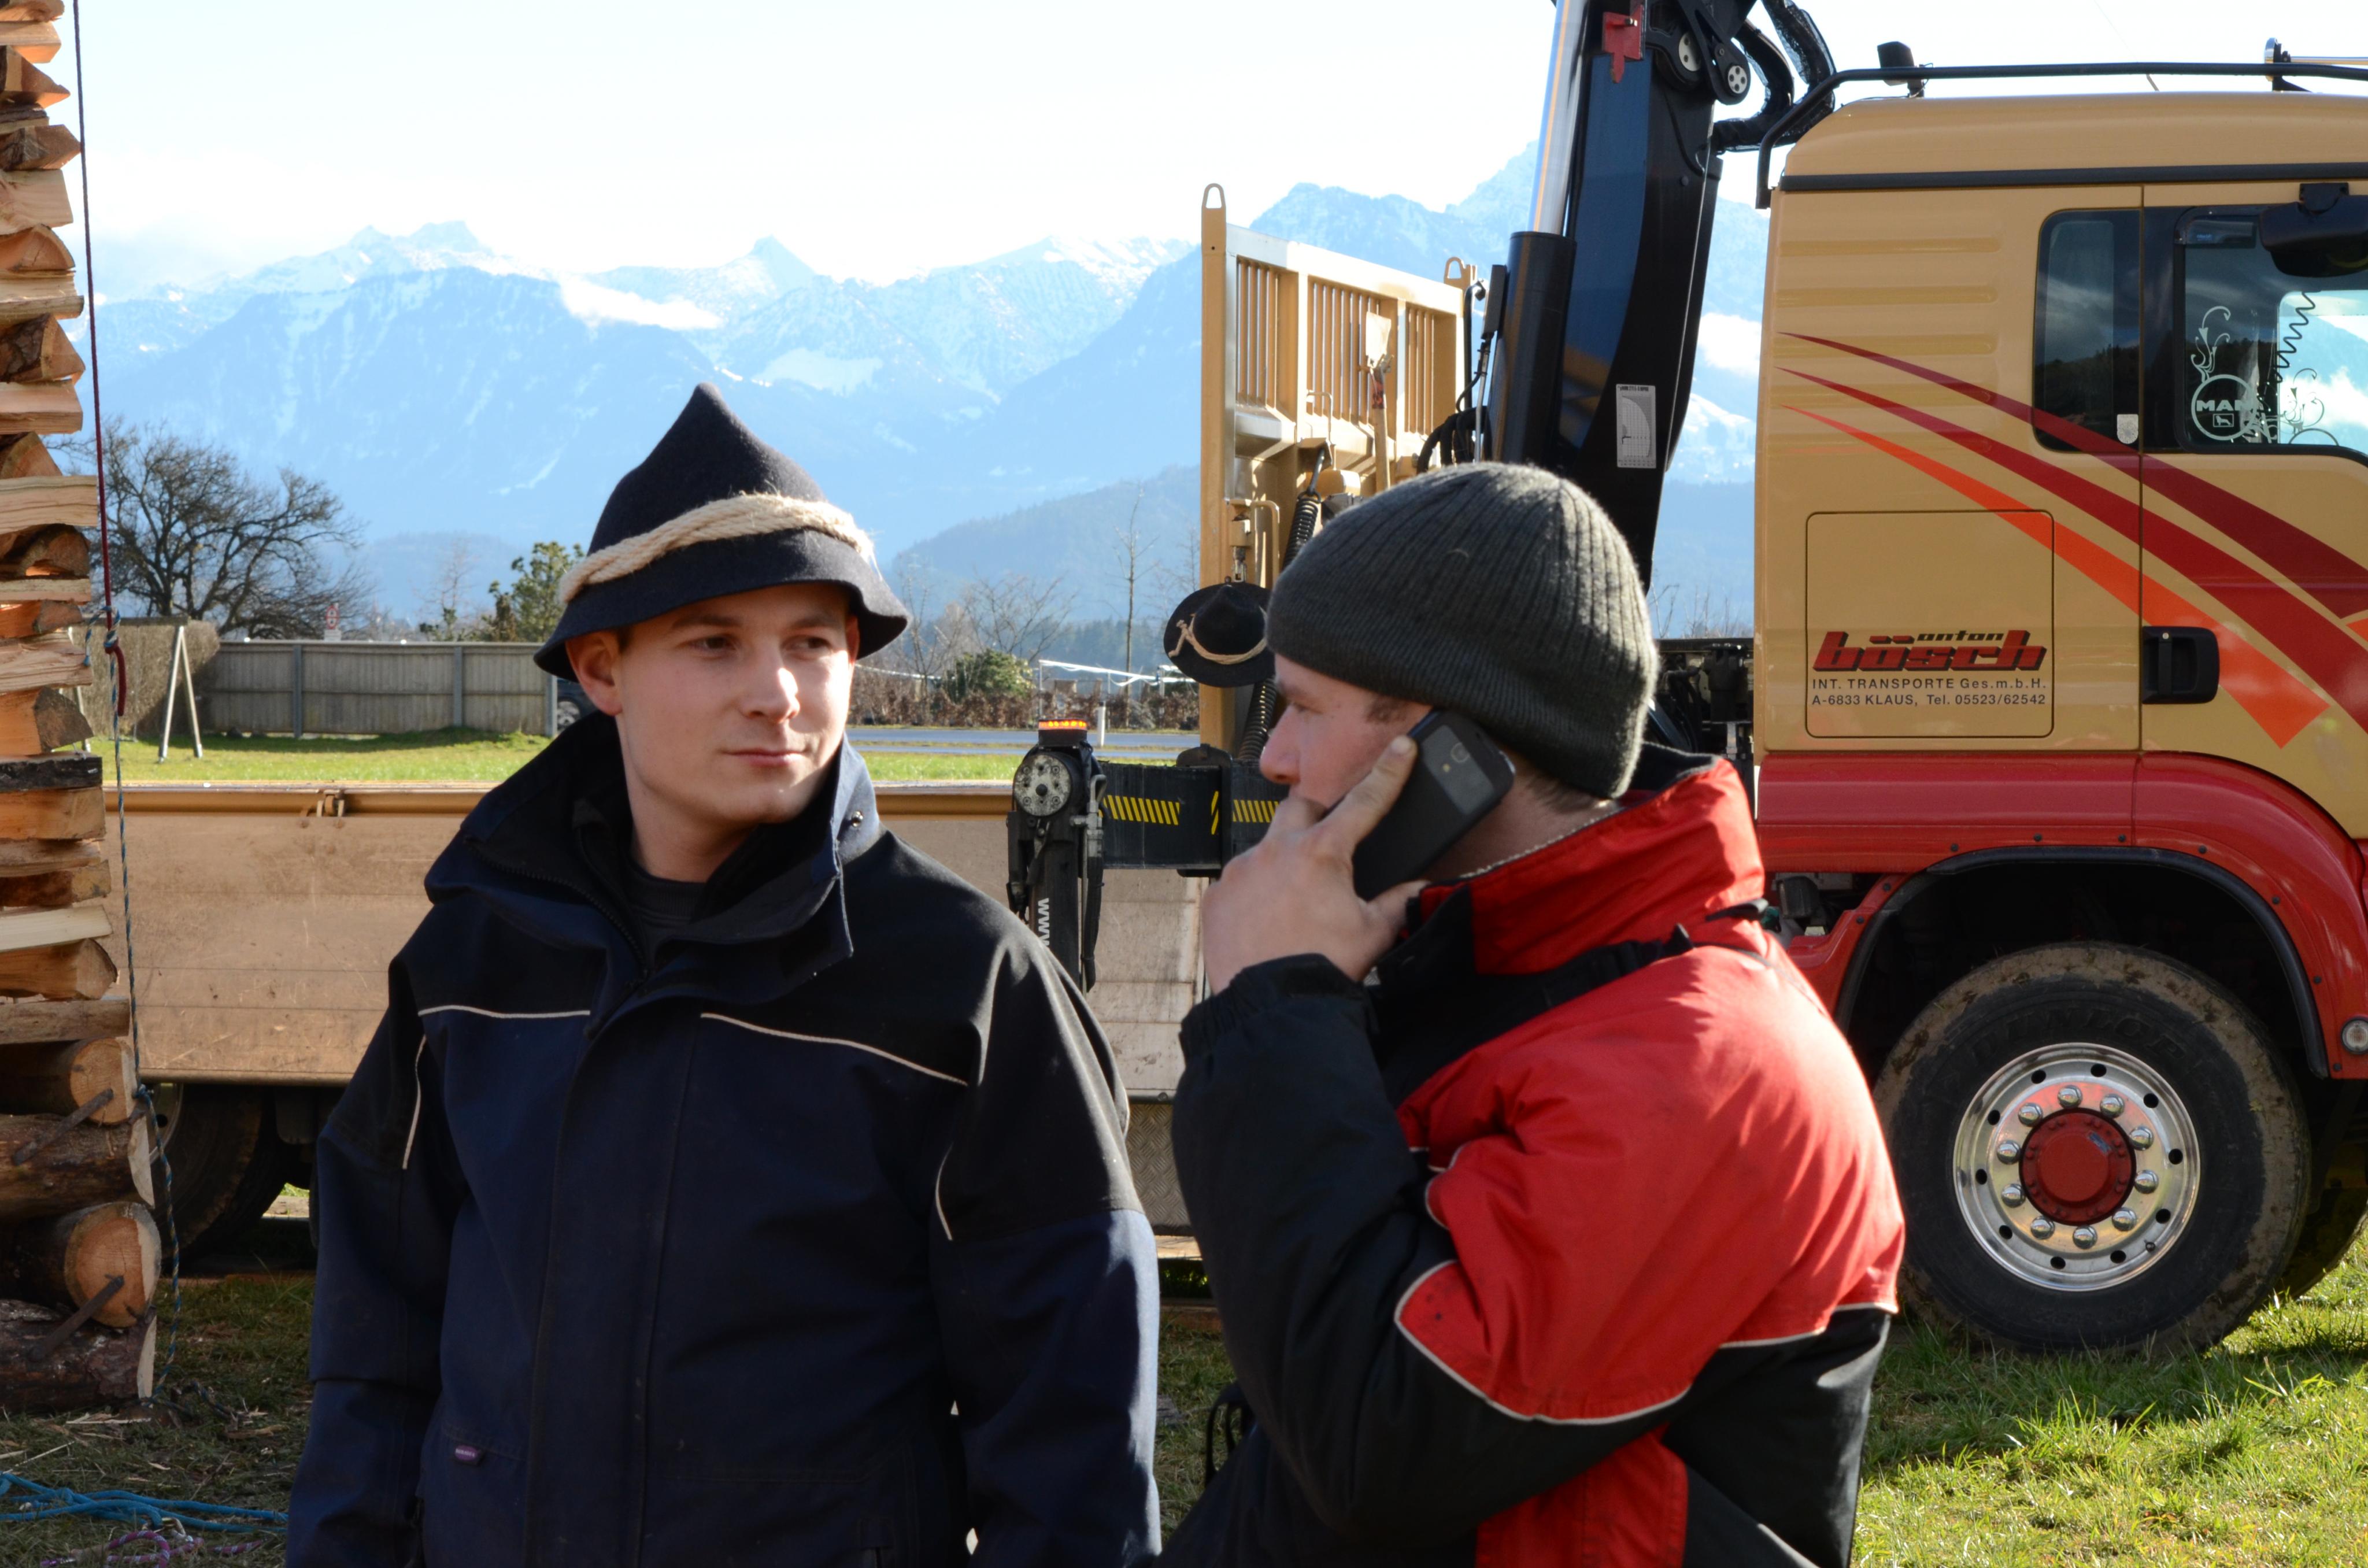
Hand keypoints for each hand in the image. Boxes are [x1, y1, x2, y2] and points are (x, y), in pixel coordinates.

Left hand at [1201, 736, 1428, 993]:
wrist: (1270, 1008)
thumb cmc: (1323, 968)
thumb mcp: (1374, 933)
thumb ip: (1398, 901)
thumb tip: (1420, 886)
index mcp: (1322, 853)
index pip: (1365, 802)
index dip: (1388, 773)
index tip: (1402, 748)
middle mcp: (1275, 851)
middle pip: (1300, 808)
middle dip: (1318, 815)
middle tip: (1329, 842)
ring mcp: (1239, 872)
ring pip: (1265, 848)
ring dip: (1282, 862)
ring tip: (1295, 901)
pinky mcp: (1215, 896)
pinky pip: (1237, 882)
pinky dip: (1254, 893)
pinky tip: (1267, 921)